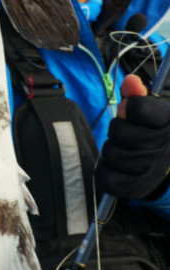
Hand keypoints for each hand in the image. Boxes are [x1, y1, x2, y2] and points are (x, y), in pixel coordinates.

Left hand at [95, 74, 169, 199]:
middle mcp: (163, 147)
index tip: (129, 112)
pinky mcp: (136, 188)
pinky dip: (105, 172)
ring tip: (125, 151)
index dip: (127, 108)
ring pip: (109, 153)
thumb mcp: (155, 112)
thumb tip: (130, 81)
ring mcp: (150, 169)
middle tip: (128, 135)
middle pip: (117, 130)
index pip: (136, 107)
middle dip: (117, 130)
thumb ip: (140, 96)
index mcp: (168, 121)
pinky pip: (105, 177)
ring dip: (112, 150)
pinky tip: (116, 167)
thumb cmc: (158, 134)